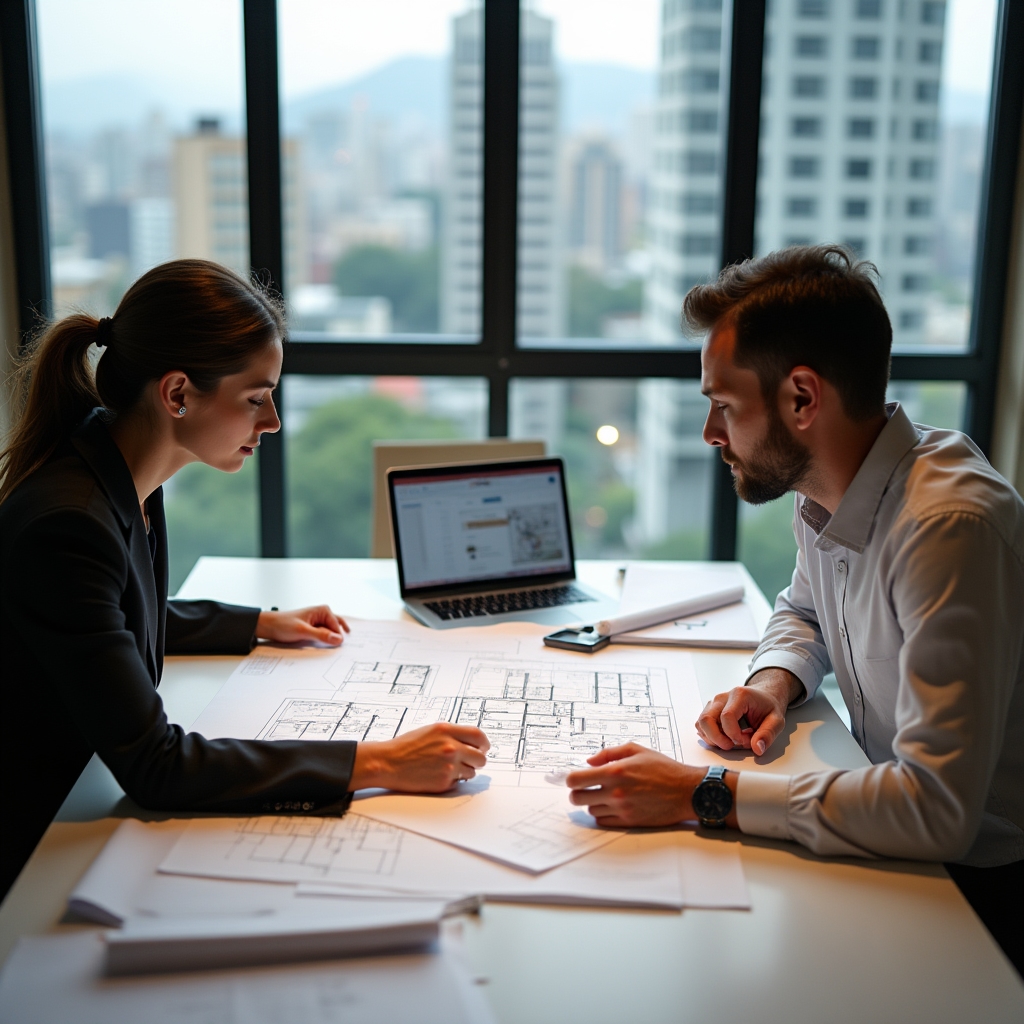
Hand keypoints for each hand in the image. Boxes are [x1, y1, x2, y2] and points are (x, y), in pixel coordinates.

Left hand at [256, 606, 349, 646]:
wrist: (268, 626)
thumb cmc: (283, 624)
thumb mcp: (303, 631)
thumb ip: (321, 635)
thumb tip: (338, 639)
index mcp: (322, 610)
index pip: (336, 626)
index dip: (337, 637)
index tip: (337, 646)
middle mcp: (322, 614)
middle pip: (336, 627)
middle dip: (338, 636)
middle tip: (339, 647)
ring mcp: (317, 621)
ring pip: (330, 631)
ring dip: (331, 639)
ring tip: (332, 646)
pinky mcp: (313, 628)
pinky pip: (323, 634)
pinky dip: (324, 640)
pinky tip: (323, 645)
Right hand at [350, 723, 490, 792]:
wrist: (388, 763)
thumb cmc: (406, 747)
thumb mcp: (430, 731)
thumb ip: (452, 734)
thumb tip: (473, 742)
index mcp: (446, 731)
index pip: (478, 736)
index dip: (484, 743)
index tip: (483, 747)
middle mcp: (450, 747)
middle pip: (480, 757)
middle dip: (477, 760)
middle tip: (469, 761)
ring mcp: (448, 766)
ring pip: (472, 772)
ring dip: (465, 771)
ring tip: (448, 768)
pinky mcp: (444, 782)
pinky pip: (459, 782)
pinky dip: (453, 780)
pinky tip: (438, 775)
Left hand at [566, 743, 701, 827]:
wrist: (686, 791)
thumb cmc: (663, 768)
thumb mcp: (636, 750)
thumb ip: (608, 753)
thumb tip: (588, 761)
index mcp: (615, 771)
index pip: (575, 780)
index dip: (571, 778)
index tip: (576, 777)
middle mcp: (615, 792)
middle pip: (577, 798)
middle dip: (577, 792)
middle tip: (586, 787)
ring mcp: (621, 809)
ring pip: (590, 809)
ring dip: (593, 802)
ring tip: (606, 794)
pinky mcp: (629, 821)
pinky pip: (603, 821)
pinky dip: (603, 813)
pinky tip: (612, 805)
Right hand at [696, 668, 802, 755]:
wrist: (763, 697)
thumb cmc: (767, 707)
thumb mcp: (776, 720)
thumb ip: (768, 734)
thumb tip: (757, 748)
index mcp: (739, 695)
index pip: (727, 716)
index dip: (734, 734)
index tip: (746, 741)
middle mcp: (722, 697)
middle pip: (706, 719)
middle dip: (717, 739)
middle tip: (731, 746)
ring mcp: (713, 703)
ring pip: (701, 723)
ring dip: (713, 738)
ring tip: (730, 740)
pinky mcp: (710, 710)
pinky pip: (701, 725)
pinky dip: (710, 736)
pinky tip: (725, 737)